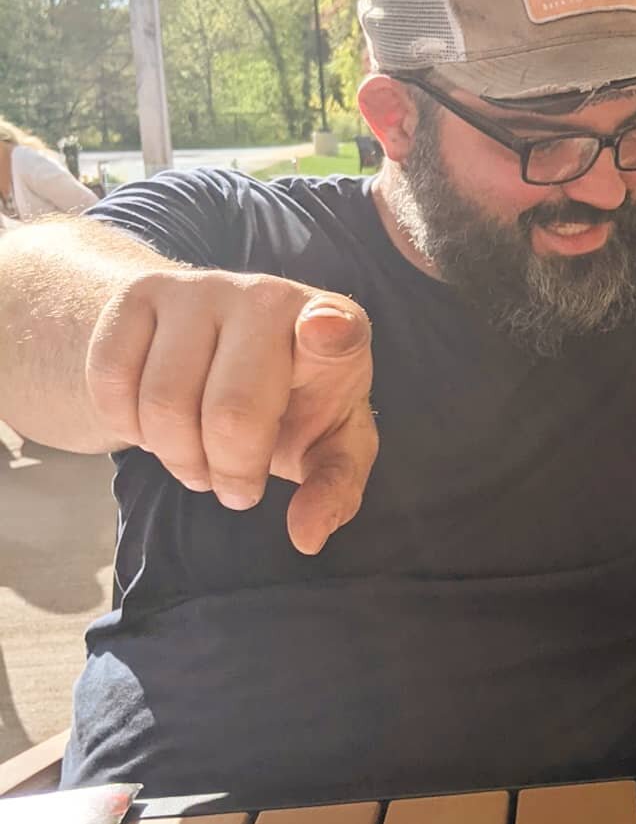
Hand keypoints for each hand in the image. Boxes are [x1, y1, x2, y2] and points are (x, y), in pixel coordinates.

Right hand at [86, 269, 377, 555]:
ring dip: (175, 458)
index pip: (337, 328)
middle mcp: (269, 297)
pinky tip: (155, 426)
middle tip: (235, 487)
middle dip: (228, 472)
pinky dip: (127, 427)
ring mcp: (201, 288)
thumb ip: (334, 487)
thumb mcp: (331, 445)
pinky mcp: (141, 293)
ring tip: (197, 458)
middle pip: (232, 412)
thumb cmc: (293, 404)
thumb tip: (308, 536)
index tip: (324, 333)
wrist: (215, 348)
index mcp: (336, 328)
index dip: (329, 333)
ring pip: (164, 403)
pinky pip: (110, 379)